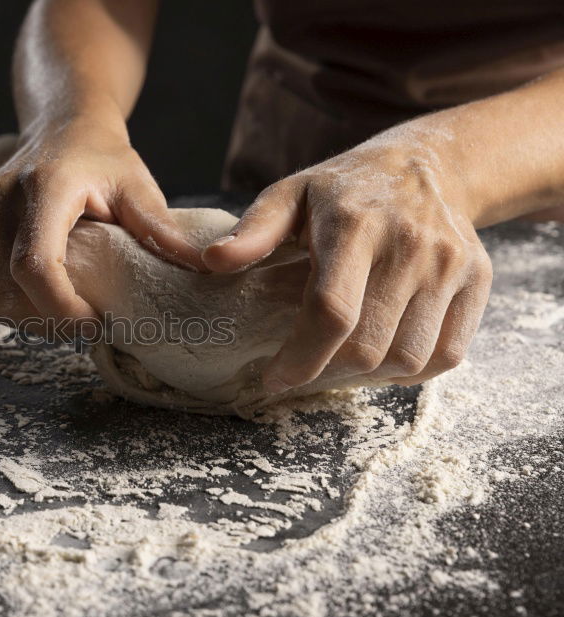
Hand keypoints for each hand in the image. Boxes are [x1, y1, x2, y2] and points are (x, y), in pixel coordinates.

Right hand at [0, 113, 204, 336]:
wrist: (61, 125)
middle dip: (49, 321)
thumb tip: (206, 268)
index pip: (32, 267)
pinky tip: (40, 295)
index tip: (96, 322)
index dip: (61, 309)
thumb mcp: (138, 188)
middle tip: (88, 320)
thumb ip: (162, 230)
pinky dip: (7, 304)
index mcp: (42, 188)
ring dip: (26, 318)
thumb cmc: (104, 159)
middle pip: (7, 292)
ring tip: (65, 308)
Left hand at [202, 130, 492, 391]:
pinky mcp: (478, 279)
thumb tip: (212, 261)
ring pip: (408, 358)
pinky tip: (382, 353)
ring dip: (368, 375)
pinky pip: (446, 354)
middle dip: (327, 372)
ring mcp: (450, 264)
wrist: (427, 165)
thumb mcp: (289, 196)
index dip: (301, 359)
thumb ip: (253, 231)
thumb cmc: (342, 190)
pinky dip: (411, 370)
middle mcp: (410, 244)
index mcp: (354, 225)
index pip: (331, 312)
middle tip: (304, 369)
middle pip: (369, 345)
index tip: (274, 378)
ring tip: (340, 359)